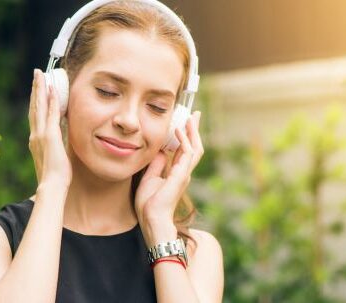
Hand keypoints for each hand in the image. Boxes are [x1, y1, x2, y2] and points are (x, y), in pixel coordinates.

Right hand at [28, 69, 71, 189]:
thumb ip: (58, 143)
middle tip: (38, 73)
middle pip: (35, 106)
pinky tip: (52, 89)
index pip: (36, 115)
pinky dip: (50, 101)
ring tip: (42, 75)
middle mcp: (35, 134)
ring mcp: (41, 134)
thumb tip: (65, 135)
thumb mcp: (57, 154)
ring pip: (40, 106)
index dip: (37, 100)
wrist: (52, 185)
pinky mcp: (50, 136)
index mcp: (37, 139)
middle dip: (36, 89)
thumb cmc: (56, 174)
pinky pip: (51, 114)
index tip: (39, 87)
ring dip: (41, 89)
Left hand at [135, 111, 203, 245]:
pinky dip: (184, 140)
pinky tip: (179, 130)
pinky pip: (187, 153)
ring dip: (193, 131)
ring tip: (191, 117)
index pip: (184, 150)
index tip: (184, 122)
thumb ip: (157, 164)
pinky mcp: (182, 174)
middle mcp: (183, 171)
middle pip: (193, 146)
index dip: (185, 136)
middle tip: (194, 114)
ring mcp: (184, 173)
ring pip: (195, 147)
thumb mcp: (150, 178)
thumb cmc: (150, 203)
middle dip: (194, 130)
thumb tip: (160, 151)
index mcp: (176, 172)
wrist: (152, 218)